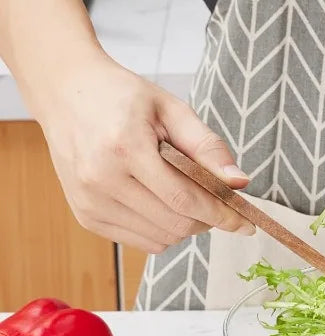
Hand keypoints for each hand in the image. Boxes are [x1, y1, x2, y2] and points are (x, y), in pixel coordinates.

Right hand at [33, 52, 254, 253]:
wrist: (66, 93)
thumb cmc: (123, 98)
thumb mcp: (172, 110)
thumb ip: (208, 147)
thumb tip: (240, 183)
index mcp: (124, 148)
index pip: (185, 199)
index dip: (221, 215)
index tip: (247, 224)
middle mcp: (101, 179)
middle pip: (176, 224)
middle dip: (207, 220)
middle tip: (218, 204)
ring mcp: (90, 202)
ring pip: (162, 238)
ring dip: (185, 226)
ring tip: (184, 196)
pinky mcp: (86, 217)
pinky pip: (142, 242)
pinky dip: (162, 231)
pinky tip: (159, 203)